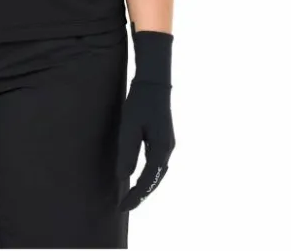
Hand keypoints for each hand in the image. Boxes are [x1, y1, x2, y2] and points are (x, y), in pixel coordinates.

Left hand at [115, 28, 174, 211]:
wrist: (154, 82)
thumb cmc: (140, 102)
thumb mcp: (129, 126)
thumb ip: (127, 152)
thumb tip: (123, 177)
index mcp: (161, 149)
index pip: (147, 181)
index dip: (135, 196)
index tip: (122, 207)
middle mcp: (168, 150)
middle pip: (155, 181)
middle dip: (141, 195)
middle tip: (124, 206)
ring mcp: (168, 145)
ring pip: (157, 174)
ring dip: (145, 186)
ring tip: (131, 197)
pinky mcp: (164, 139)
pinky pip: (157, 164)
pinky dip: (148, 175)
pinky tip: (140, 177)